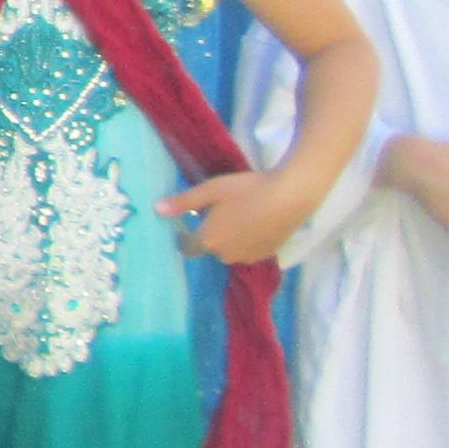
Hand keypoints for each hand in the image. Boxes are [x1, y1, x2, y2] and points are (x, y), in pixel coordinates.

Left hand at [161, 163, 313, 265]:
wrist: (291, 197)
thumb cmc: (246, 190)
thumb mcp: (211, 190)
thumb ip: (183, 202)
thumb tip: (157, 209)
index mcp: (209, 240)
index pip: (187, 248)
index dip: (185, 237)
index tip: (188, 225)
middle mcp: (226, 255)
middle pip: (211, 247)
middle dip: (211, 234)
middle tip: (220, 211)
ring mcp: (249, 257)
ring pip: (231, 250)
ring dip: (231, 238)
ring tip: (241, 214)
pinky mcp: (268, 254)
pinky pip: (249, 250)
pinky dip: (249, 239)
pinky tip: (257, 221)